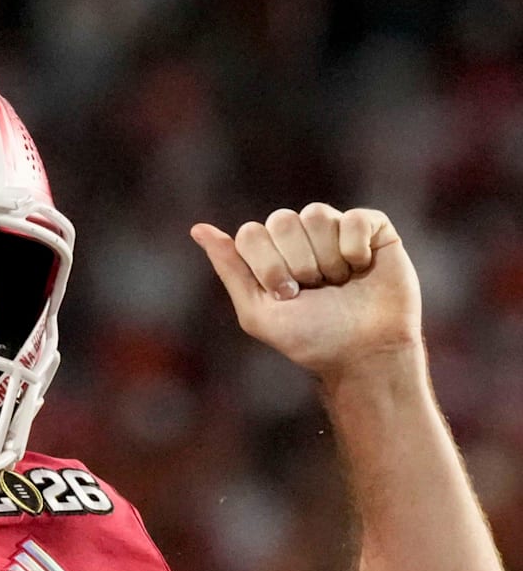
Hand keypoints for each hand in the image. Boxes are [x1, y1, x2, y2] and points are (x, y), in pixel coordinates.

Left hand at [190, 203, 421, 376]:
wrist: (364, 355)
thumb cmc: (310, 338)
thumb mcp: (257, 311)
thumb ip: (229, 268)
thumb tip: (197, 228)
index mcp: (269, 251)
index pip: (250, 233)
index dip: (267, 266)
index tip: (285, 296)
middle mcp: (300, 235)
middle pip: (281, 220)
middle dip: (295, 264)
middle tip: (313, 289)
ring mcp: (335, 229)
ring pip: (316, 215)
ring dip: (326, 259)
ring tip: (339, 282)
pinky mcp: (373, 229)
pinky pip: (356, 219)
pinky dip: (355, 249)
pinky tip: (361, 268)